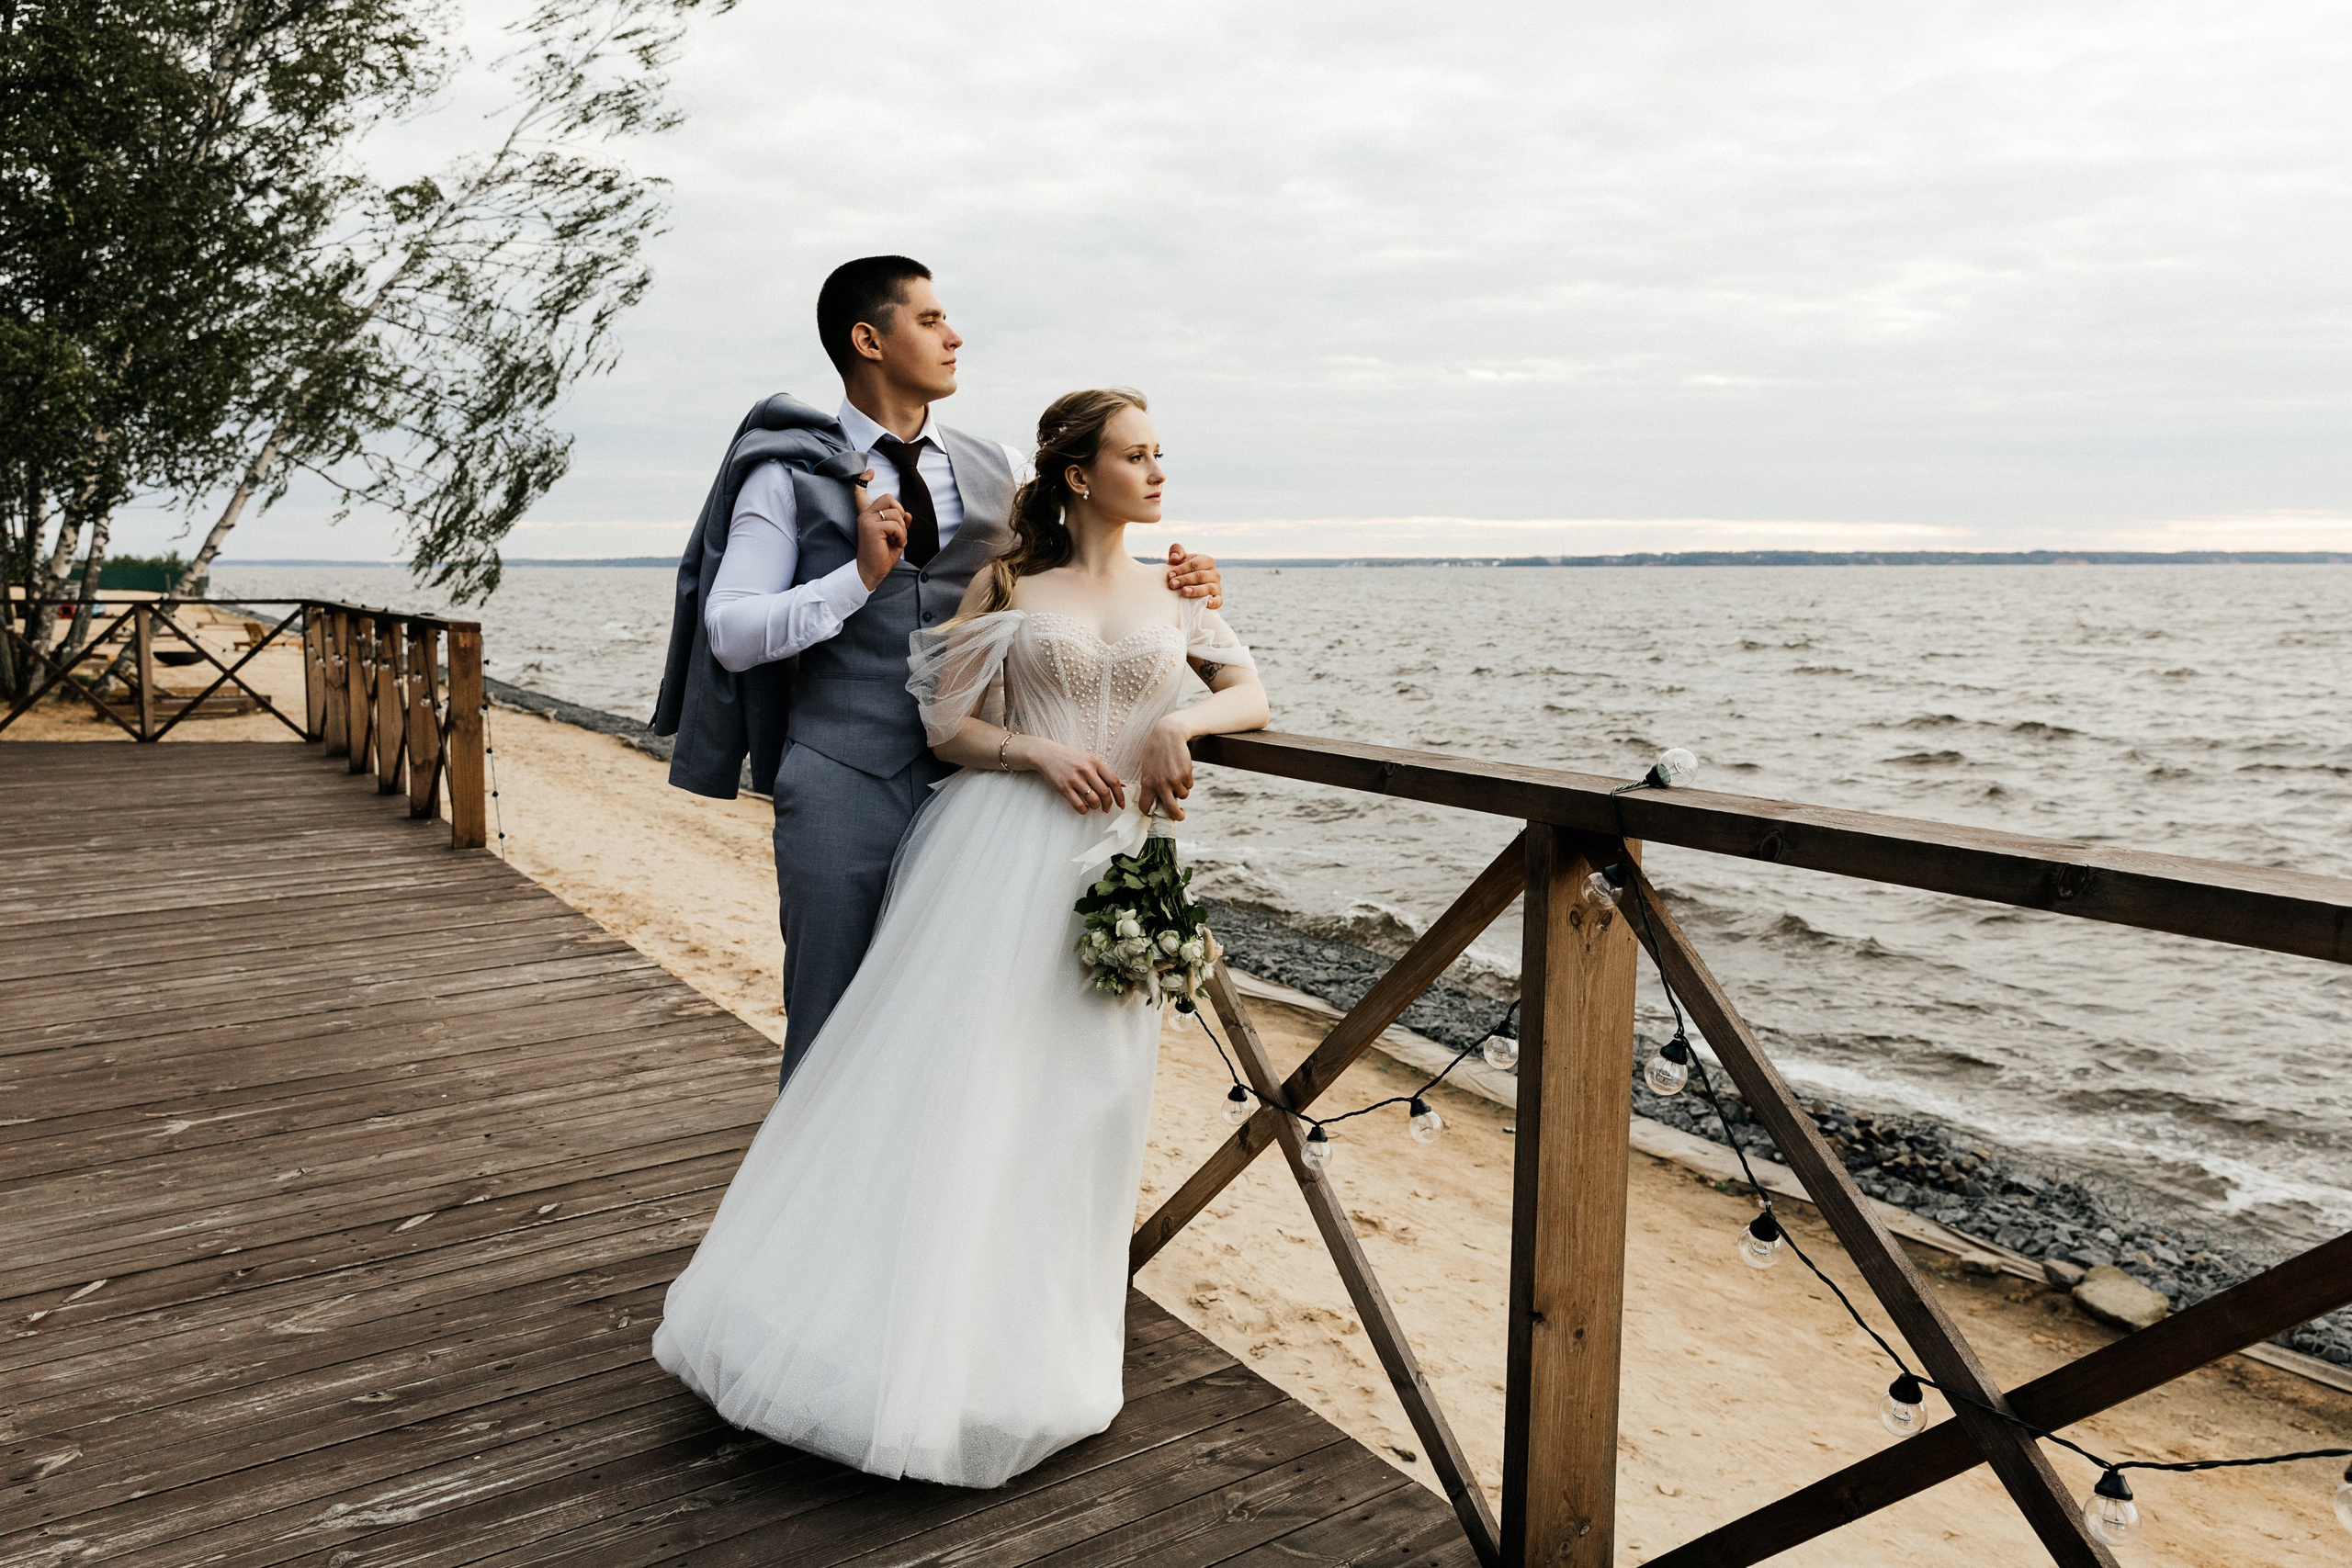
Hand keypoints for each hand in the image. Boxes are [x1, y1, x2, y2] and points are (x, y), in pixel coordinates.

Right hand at [854, 472, 909, 589]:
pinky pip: (896, 524)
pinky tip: (897, 544)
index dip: (863, 479)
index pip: (860, 493)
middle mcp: (865, 515)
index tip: (870, 471)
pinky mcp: (872, 528)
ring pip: (895, 513)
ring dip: (902, 529)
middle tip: (899, 529)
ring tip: (898, 540)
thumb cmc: (881, 555)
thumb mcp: (894, 537)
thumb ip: (900, 524)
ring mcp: (867, 520)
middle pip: (889, 498)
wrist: (871, 572)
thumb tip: (908, 514)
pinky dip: (901, 535)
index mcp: (867, 515)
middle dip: (900, 512)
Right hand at [1019, 736, 1127, 814]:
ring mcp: (1074, 779)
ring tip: (1094, 806)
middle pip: (1105, 793)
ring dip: (1096, 807)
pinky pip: (1078, 805)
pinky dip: (1084, 810)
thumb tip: (1122, 786)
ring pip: (1093, 800)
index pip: (1113, 781)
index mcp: (1095, 761)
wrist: (1047, 755)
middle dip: (1108, 804)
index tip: (1121, 804)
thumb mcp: (1089, 759)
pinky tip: (1084, 807)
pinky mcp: (1064, 788)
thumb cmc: (1070, 758)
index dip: (1120, 795)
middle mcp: (1086, 770)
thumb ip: (1103, 771)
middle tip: (1107, 808)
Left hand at [1136, 717, 1193, 820]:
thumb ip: (1150, 782)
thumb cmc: (1156, 750)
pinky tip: (1182, 769)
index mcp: (1147, 783)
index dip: (1149, 813)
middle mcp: (1161, 784)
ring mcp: (1174, 780)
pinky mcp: (1186, 774)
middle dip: (1177, 816)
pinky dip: (1187, 781)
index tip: (1154, 814)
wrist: (1169, 734)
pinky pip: (1189, 785)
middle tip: (1180, 815)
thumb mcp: (1147, 767)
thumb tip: (1155, 798)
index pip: (1145, 806)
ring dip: (1182, 790)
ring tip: (1177, 776)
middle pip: (1170, 810)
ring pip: (1183, 795)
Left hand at [1166, 543, 1220, 608]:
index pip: (1194, 564)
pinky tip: (1207, 604)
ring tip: (1184, 592)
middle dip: (1185, 580)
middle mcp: (1215, 573)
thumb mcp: (1180, 559)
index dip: (1181, 569)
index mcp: (1207, 560)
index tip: (1169, 575)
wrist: (1188, 585)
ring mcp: (1217, 586)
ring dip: (1196, 590)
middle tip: (1172, 584)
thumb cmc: (1184, 570)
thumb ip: (1176, 551)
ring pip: (1208, 588)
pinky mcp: (1218, 598)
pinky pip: (1218, 600)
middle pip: (1200, 576)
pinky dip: (1214, 602)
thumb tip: (1174, 557)